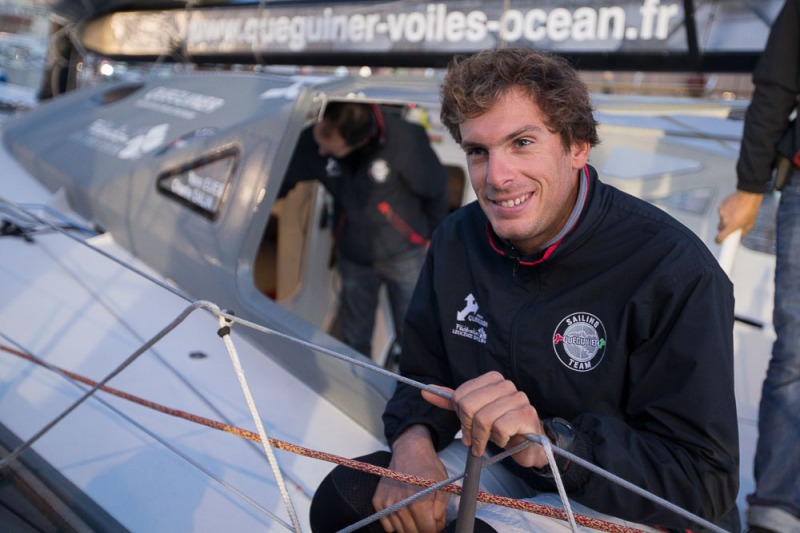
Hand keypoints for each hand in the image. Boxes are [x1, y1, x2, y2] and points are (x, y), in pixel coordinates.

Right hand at [373, 425, 449, 531]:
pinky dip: (396, 523)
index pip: (427, 530)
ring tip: (416, 511)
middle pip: (413, 532)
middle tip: (428, 516)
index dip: (435, 528)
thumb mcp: (443, 486)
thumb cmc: (428, 468)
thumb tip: (435, 525)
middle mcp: (400, 505)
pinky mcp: (378, 501)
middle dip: (423, 527)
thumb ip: (441, 510)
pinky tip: (403, 511)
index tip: (436, 521)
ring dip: (410, 526)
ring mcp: (387, 504)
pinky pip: (387, 525)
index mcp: (418, 501)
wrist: (409, 451)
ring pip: (400, 530)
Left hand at [422, 371, 547, 467]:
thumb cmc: (499, 426)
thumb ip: (451, 401)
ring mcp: (519, 398)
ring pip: (484, 419)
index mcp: (492, 379)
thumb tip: (425, 391)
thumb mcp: (473, 412)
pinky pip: (500, 428)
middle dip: (469, 429)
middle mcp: (506, 385)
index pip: (460, 396)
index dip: (461, 416)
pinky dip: (498, 440)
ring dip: (482, 438)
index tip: (467, 427)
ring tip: (490, 441)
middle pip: (469, 406)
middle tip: (474, 440)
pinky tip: (505, 440)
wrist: (528, 444)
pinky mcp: (527, 414)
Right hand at [715, 190, 762, 243]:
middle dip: (725, 227)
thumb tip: (740, 235)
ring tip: (735, 213)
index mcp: (732, 226)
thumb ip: (744, 232)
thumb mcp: (751, 223)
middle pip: (720, 228)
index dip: (719, 240)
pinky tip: (733, 208)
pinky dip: (725, 211)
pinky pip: (721, 212)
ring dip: (726, 218)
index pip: (719, 238)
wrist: (749, 195)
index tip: (720, 240)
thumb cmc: (751, 208)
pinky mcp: (720, 206)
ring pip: (721, 219)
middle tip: (732, 224)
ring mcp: (721, 213)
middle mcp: (725, 220)